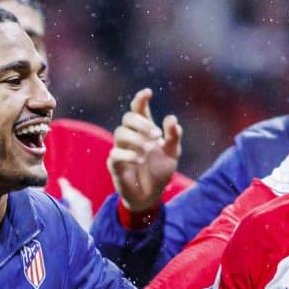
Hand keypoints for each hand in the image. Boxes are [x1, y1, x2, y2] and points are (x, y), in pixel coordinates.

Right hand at [108, 88, 181, 215]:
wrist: (151, 195)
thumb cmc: (160, 171)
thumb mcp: (172, 153)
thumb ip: (173, 136)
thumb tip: (171, 118)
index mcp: (144, 130)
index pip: (138, 109)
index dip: (140, 100)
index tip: (148, 93)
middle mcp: (131, 136)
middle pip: (128, 118)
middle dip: (142, 123)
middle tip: (156, 135)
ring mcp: (121, 149)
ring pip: (120, 133)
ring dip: (136, 138)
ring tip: (150, 149)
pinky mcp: (115, 165)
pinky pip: (115, 153)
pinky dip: (129, 154)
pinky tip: (141, 160)